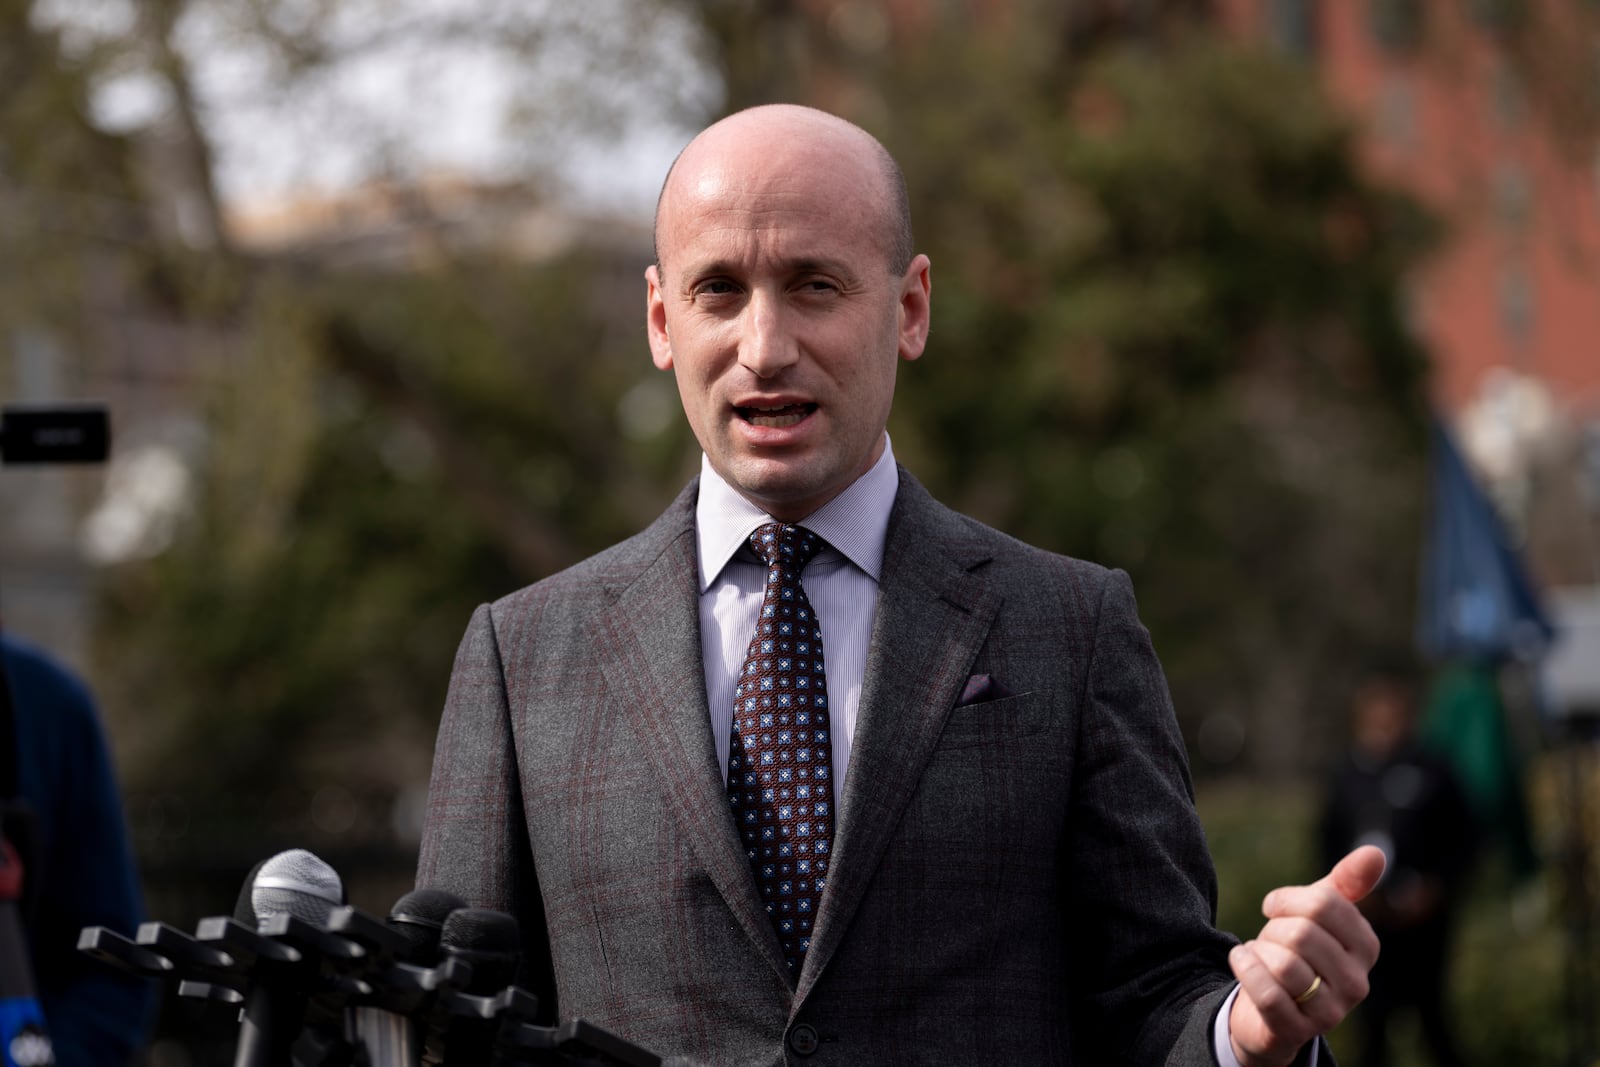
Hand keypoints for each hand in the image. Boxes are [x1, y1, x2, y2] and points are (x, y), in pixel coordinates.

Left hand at [1227, 845, 1384, 1066]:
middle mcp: (1357, 983)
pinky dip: (1245, 969)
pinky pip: (1266, 993)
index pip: (1324, 903)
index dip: (1286, 899)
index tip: (1274, 907)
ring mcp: (1331, 1012)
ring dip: (1258, 951)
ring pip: (1282, 964)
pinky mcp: (1298, 1031)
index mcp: (1367, 947)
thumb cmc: (1299, 952)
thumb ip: (1346, 883)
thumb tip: (1376, 852)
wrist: (1272, 1008)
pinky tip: (1242, 963)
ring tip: (1260, 956)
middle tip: (1269, 939)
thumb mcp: (1320, 914)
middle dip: (1271, 929)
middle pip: (1300, 933)